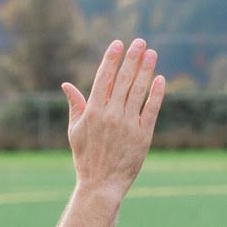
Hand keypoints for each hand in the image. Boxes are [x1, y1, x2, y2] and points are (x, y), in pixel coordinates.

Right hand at [62, 39, 164, 196]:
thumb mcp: (75, 130)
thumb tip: (66, 85)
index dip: (111, 59)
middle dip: (132, 58)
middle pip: (123, 79)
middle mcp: (110, 115)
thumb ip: (74, 105)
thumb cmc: (86, 157)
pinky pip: (151, 109)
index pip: (103, 78)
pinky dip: (156, 93)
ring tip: (152, 53)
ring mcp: (128, 124)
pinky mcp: (143, 135)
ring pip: (138, 90)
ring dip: (146, 69)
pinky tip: (160, 79)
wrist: (101, 184)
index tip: (118, 43)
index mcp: (93, 111)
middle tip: (140, 41)